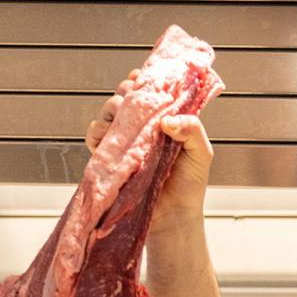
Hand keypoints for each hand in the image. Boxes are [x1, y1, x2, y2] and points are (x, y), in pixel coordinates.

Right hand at [84, 69, 213, 233]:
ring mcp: (125, 141)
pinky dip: (97, 132)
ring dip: (112, 108)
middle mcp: (142, 127)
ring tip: (123, 118)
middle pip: (125, 95)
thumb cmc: (189, 185)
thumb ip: (192, 130)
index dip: (145, 80)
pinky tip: (107, 136)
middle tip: (134, 100)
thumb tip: (166, 120)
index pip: (150, 90)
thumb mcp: (201, 154)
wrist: (173, 217)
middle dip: (126, 91)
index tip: (143, 79)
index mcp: (164, 119)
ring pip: (109, 112)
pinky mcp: (111, 157)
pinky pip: (95, 137)